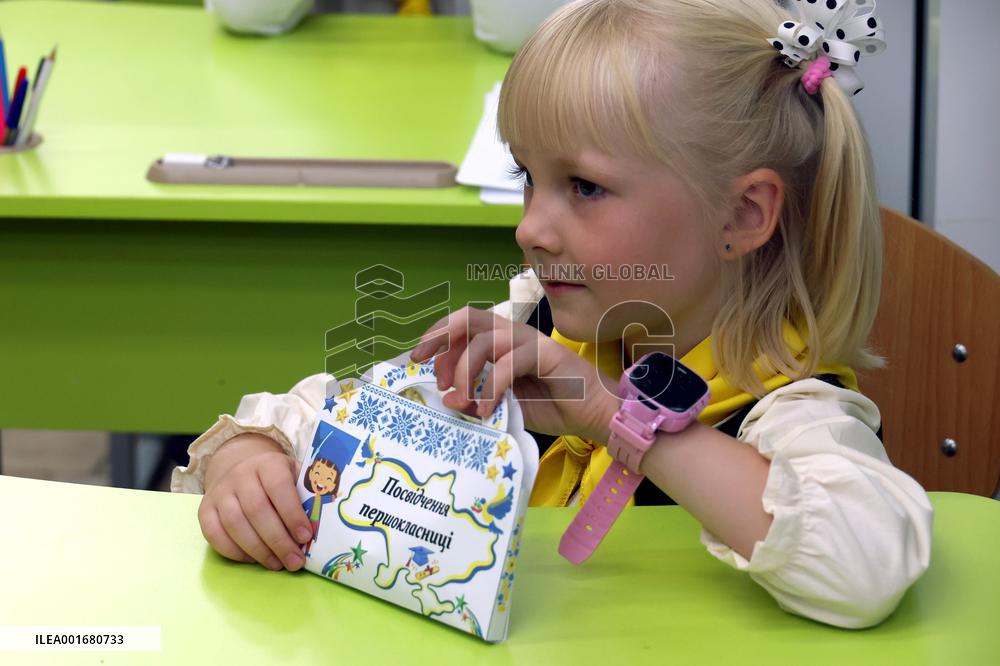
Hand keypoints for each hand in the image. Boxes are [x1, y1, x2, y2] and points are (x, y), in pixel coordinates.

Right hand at [199, 433, 311, 570]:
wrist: (239, 468)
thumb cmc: (277, 479)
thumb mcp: (296, 475)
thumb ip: (309, 492)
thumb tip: (331, 514)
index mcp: (268, 464)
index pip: (279, 487)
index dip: (292, 514)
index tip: (306, 537)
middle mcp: (240, 476)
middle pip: (257, 511)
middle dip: (278, 541)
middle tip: (295, 561)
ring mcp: (220, 493)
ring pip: (235, 524)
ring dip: (258, 550)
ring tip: (278, 565)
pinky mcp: (205, 510)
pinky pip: (215, 535)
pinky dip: (235, 552)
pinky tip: (254, 560)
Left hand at [409, 306, 620, 442]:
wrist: (595, 413)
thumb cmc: (552, 406)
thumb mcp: (504, 405)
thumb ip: (477, 399)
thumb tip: (448, 400)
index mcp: (500, 340)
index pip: (461, 324)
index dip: (436, 336)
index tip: (417, 360)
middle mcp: (512, 334)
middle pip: (468, 319)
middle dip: (441, 341)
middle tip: (437, 376)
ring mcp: (530, 340)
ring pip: (484, 341)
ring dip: (466, 374)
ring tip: (464, 403)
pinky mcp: (547, 353)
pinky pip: (509, 363)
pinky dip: (491, 387)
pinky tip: (487, 410)